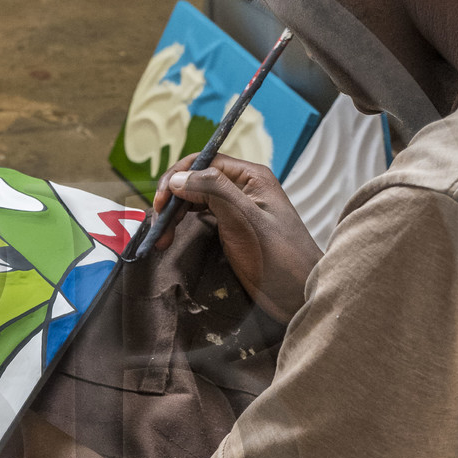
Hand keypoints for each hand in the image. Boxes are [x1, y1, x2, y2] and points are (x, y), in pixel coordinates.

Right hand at [152, 154, 319, 321]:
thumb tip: (179, 178)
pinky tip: (171, 237)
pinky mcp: (231, 228)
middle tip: (157, 223)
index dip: (178, 177)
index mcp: (251, 177)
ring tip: (161, 237)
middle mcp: (243, 187)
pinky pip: (201, 216)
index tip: (161, 202)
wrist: (299, 296)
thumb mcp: (246, 220)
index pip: (205, 162)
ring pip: (195, 199)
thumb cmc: (281, 258)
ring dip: (174, 213)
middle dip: (172, 198)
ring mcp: (237, 208)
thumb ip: (214, 192)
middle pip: (196, 179)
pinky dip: (182, 224)